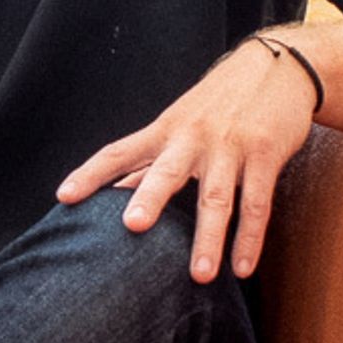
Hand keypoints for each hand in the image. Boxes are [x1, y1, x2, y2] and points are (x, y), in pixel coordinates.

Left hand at [53, 37, 322, 282]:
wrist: (278, 67)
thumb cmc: (219, 103)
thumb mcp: (179, 124)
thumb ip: (149, 161)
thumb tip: (113, 192)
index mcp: (164, 131)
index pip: (119, 152)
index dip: (90, 174)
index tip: (63, 197)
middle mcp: (193, 137)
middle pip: (167, 171)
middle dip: (150, 198)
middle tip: (133, 226)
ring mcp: (230, 146)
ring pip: (216, 196)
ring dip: (208, 238)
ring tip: (199, 276)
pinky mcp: (265, 154)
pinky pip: (257, 203)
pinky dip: (249, 238)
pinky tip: (242, 269)